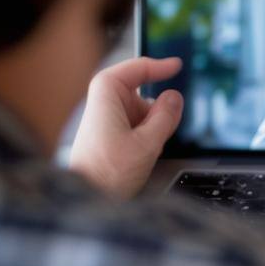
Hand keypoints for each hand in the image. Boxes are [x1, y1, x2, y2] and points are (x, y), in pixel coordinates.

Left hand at [69, 57, 183, 199]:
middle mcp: (104, 103)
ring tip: (146, 151)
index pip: (137, 69)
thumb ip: (166, 117)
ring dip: (151, 127)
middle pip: (141, 94)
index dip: (160, 66)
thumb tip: (175, 98)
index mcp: (107, 93)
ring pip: (141, 113)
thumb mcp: (147, 143)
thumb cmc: (106, 172)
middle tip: (164, 131)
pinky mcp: (108, 137)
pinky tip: (142, 156)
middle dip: (156, 111)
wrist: (86, 199)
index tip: (177, 66)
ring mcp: (106, 120)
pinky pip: (135, 128)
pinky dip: (145, 136)